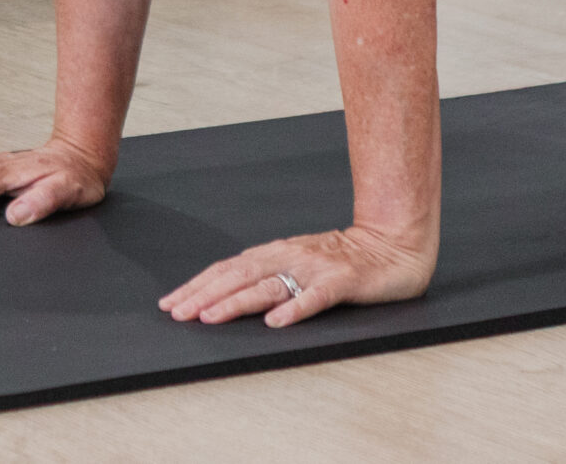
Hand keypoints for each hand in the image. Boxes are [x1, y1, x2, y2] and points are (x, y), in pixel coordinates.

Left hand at [159, 223, 434, 328]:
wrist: (394, 244)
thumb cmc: (343, 258)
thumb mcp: (298, 263)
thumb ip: (268, 276)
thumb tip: (224, 294)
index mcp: (276, 254)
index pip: (228, 269)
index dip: (197, 285)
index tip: (171, 302)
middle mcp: (290, 257)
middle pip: (239, 276)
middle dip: (204, 295)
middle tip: (177, 313)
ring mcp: (316, 269)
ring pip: (269, 285)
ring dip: (237, 301)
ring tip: (210, 316)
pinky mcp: (342, 282)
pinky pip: (316, 297)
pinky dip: (294, 308)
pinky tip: (276, 322)